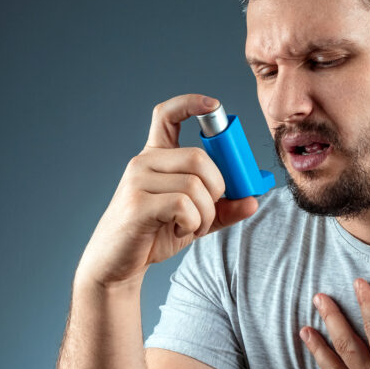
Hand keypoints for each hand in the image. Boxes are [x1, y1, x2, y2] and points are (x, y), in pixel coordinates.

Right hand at [76, 94, 258, 288]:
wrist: (116, 264)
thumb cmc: (153, 235)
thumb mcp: (195, 218)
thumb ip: (223, 208)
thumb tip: (252, 201)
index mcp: (156, 157)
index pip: (167, 115)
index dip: (190, 104)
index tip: (213, 105)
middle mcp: (144, 162)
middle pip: (199, 157)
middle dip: (218, 187)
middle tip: (209, 211)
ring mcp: (137, 181)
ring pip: (195, 184)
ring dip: (206, 213)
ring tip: (192, 226)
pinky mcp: (137, 204)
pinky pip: (183, 205)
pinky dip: (192, 224)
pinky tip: (178, 231)